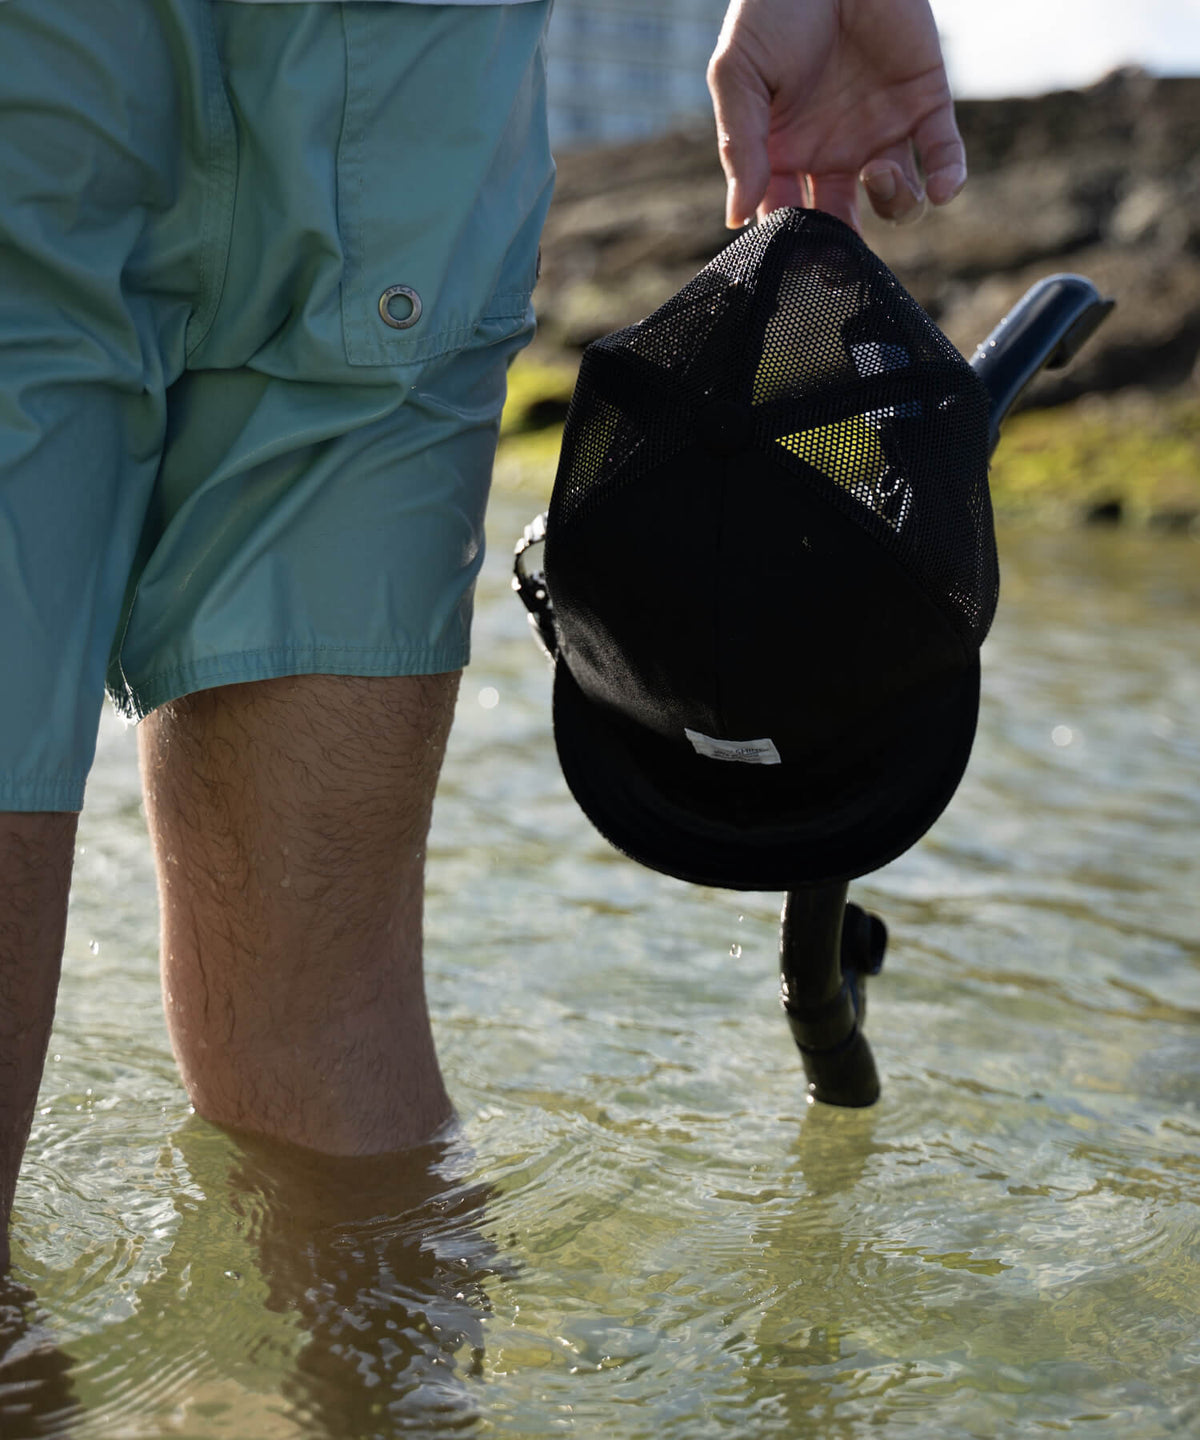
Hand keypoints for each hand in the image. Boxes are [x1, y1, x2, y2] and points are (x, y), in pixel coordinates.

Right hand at [707, 0, 965, 231]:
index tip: (796, 251)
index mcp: (783, 152)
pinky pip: (944, 159)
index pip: (786, 215)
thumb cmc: (773, 8)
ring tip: (877, 171)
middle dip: (846, 244)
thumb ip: (739, 146)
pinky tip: (942, 188)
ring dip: (893, 204)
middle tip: (846, 249)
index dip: (792, 239)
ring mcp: (880, 131)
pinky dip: (948, 182)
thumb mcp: (738, 75)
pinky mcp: (925, 105)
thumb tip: (735, 216)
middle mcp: (832, 151)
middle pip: (843, 222)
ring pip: (896, 200)